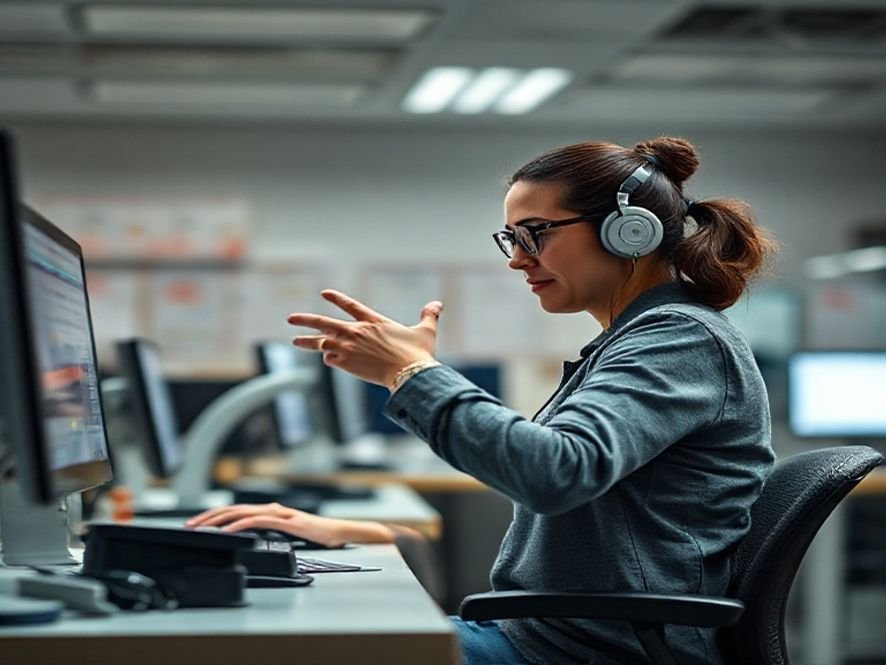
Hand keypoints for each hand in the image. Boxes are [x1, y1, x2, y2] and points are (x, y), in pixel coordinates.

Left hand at [185, 503, 347, 547]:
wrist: (336, 532)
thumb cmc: (314, 533)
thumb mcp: (285, 533)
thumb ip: (268, 532)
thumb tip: (248, 538)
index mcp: (268, 510)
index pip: (235, 511)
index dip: (213, 516)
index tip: (196, 525)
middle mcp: (270, 507)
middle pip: (232, 509)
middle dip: (208, 517)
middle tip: (189, 525)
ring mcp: (277, 512)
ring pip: (241, 512)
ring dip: (219, 520)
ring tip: (202, 527)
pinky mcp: (285, 520)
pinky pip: (257, 521)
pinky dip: (240, 524)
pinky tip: (229, 531)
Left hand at [287, 289, 442, 388]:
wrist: (409, 373)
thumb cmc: (417, 353)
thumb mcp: (425, 332)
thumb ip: (428, 316)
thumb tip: (438, 304)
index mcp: (373, 321)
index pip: (350, 305)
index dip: (337, 299)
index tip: (324, 293)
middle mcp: (356, 331)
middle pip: (324, 321)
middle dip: (306, 319)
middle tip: (290, 318)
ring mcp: (348, 346)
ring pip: (320, 341)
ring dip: (306, 341)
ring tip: (294, 341)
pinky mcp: (345, 362)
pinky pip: (329, 359)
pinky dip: (328, 358)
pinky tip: (329, 360)